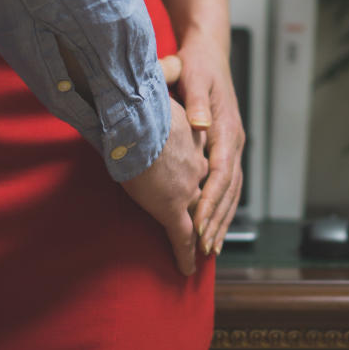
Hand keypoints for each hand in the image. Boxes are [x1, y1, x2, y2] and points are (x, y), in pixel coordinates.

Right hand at [120, 98, 207, 274]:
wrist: (138, 117)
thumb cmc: (141, 100)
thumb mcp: (160, 88)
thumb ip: (157, 91)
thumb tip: (148, 80)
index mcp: (193, 139)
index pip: (200, 159)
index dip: (202, 173)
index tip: (202, 182)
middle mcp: (196, 166)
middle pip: (205, 191)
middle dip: (208, 208)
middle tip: (211, 225)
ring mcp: (188, 187)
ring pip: (198, 216)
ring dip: (202, 234)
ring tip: (205, 251)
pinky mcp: (174, 207)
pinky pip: (183, 237)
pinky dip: (186, 254)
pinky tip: (188, 269)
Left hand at [164, 31, 244, 255]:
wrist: (209, 52)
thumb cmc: (197, 64)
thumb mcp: (194, 77)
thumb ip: (198, 101)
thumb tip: (200, 125)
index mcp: (225, 128)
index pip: (221, 173)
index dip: (210, 201)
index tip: (197, 225)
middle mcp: (233, 140)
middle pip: (229, 190)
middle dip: (217, 220)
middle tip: (205, 248)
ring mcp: (233, 144)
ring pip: (232, 191)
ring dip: (222, 219)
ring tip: (211, 247)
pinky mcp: (226, 146)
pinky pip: (228, 183)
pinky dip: (222, 206)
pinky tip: (214, 224)